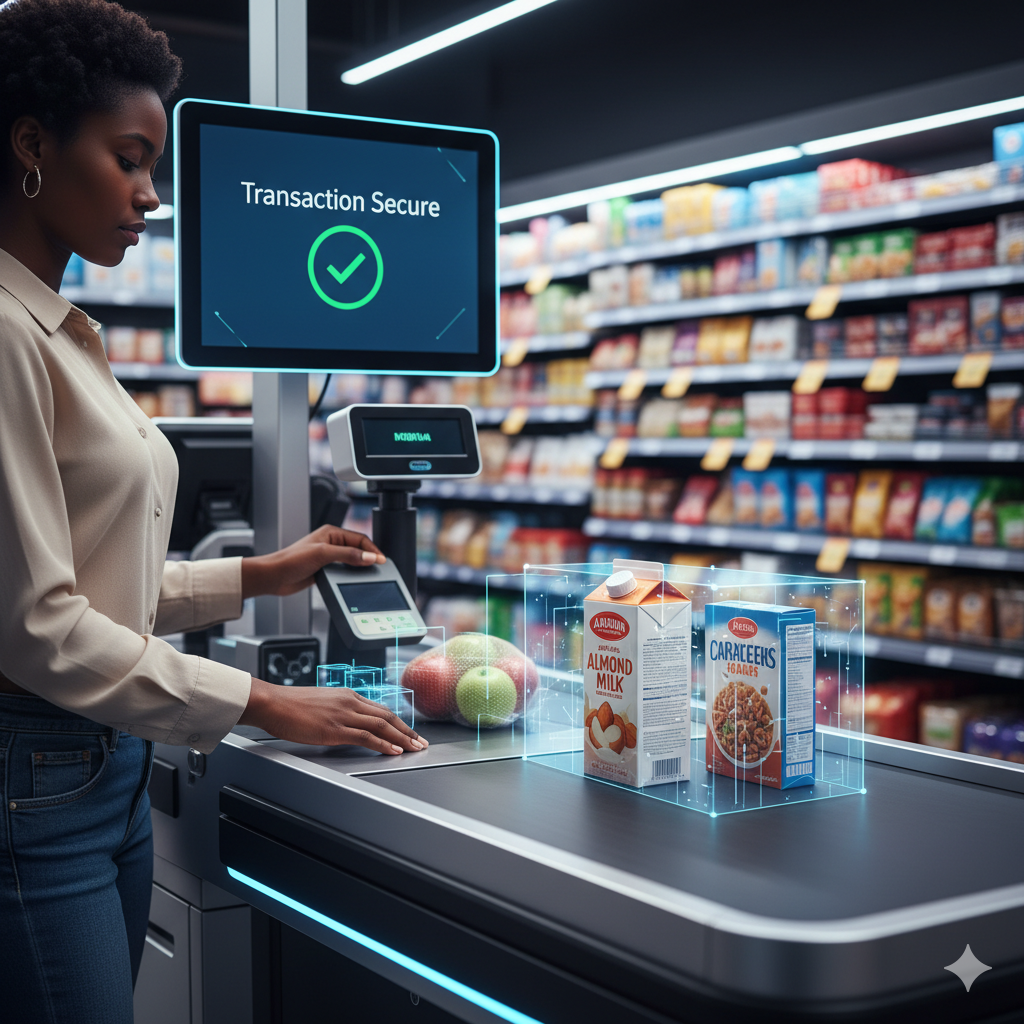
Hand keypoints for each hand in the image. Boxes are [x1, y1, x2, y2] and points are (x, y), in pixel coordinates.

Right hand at [239, 678, 427, 753]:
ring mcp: (343, 715)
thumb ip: (338, 711)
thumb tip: (348, 723)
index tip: (409, 732)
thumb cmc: (290, 705)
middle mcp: (350, 702)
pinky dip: (383, 744)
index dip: (398, 722)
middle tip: (421, 742)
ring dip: (401, 738)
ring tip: (414, 749)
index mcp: (348, 695)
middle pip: (387, 717)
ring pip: (381, 726)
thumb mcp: (322, 703)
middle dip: (407, 731)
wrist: (272, 703)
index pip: (380, 709)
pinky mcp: (334, 729)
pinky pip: (365, 736)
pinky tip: (393, 750)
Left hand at [241, 526, 384, 597]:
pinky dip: (351, 575)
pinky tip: (354, 580)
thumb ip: (348, 555)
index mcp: (331, 532)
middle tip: (380, 568)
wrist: (274, 576)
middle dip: (368, 558)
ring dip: (360, 567)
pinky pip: (344, 571)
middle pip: (358, 549)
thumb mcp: (323, 554)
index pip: (360, 538)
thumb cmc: (291, 560)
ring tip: (369, 574)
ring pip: (352, 561)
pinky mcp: (324, 570)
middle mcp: (331, 543)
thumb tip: (369, 557)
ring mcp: (328, 557)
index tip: (382, 560)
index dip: (372, 549)